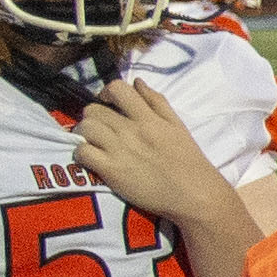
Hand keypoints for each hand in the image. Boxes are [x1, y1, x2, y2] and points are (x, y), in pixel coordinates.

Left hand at [72, 78, 231, 231]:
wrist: (194, 194)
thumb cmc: (188, 160)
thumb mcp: (177, 125)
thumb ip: (157, 101)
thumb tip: (137, 82)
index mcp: (148, 118)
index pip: (117, 88)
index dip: (106, 93)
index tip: (109, 104)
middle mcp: (131, 130)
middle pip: (93, 110)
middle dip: (93, 116)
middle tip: (100, 127)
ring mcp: (119, 150)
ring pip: (85, 128)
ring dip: (84, 134)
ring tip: (93, 142)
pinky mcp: (111, 171)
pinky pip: (83, 153)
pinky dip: (82, 154)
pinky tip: (92, 159)